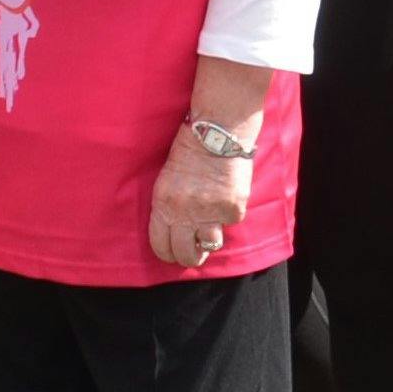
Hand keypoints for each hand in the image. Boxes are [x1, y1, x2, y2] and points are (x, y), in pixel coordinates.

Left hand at [148, 124, 252, 269]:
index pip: (160, 245)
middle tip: (194, 253)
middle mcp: (184, 212)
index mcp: (163, 203)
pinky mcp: (232, 210)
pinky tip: (226, 196)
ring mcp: (210, 213)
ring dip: (210, 241)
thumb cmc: (188, 152)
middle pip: (186, 254)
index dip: (167, 254)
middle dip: (189, 257)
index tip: (172, 254)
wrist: (216, 134)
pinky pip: (230, 223)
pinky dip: (228, 214)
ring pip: (210, 246)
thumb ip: (170, 206)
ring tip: (210, 231)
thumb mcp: (167, 179)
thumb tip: (177, 231)